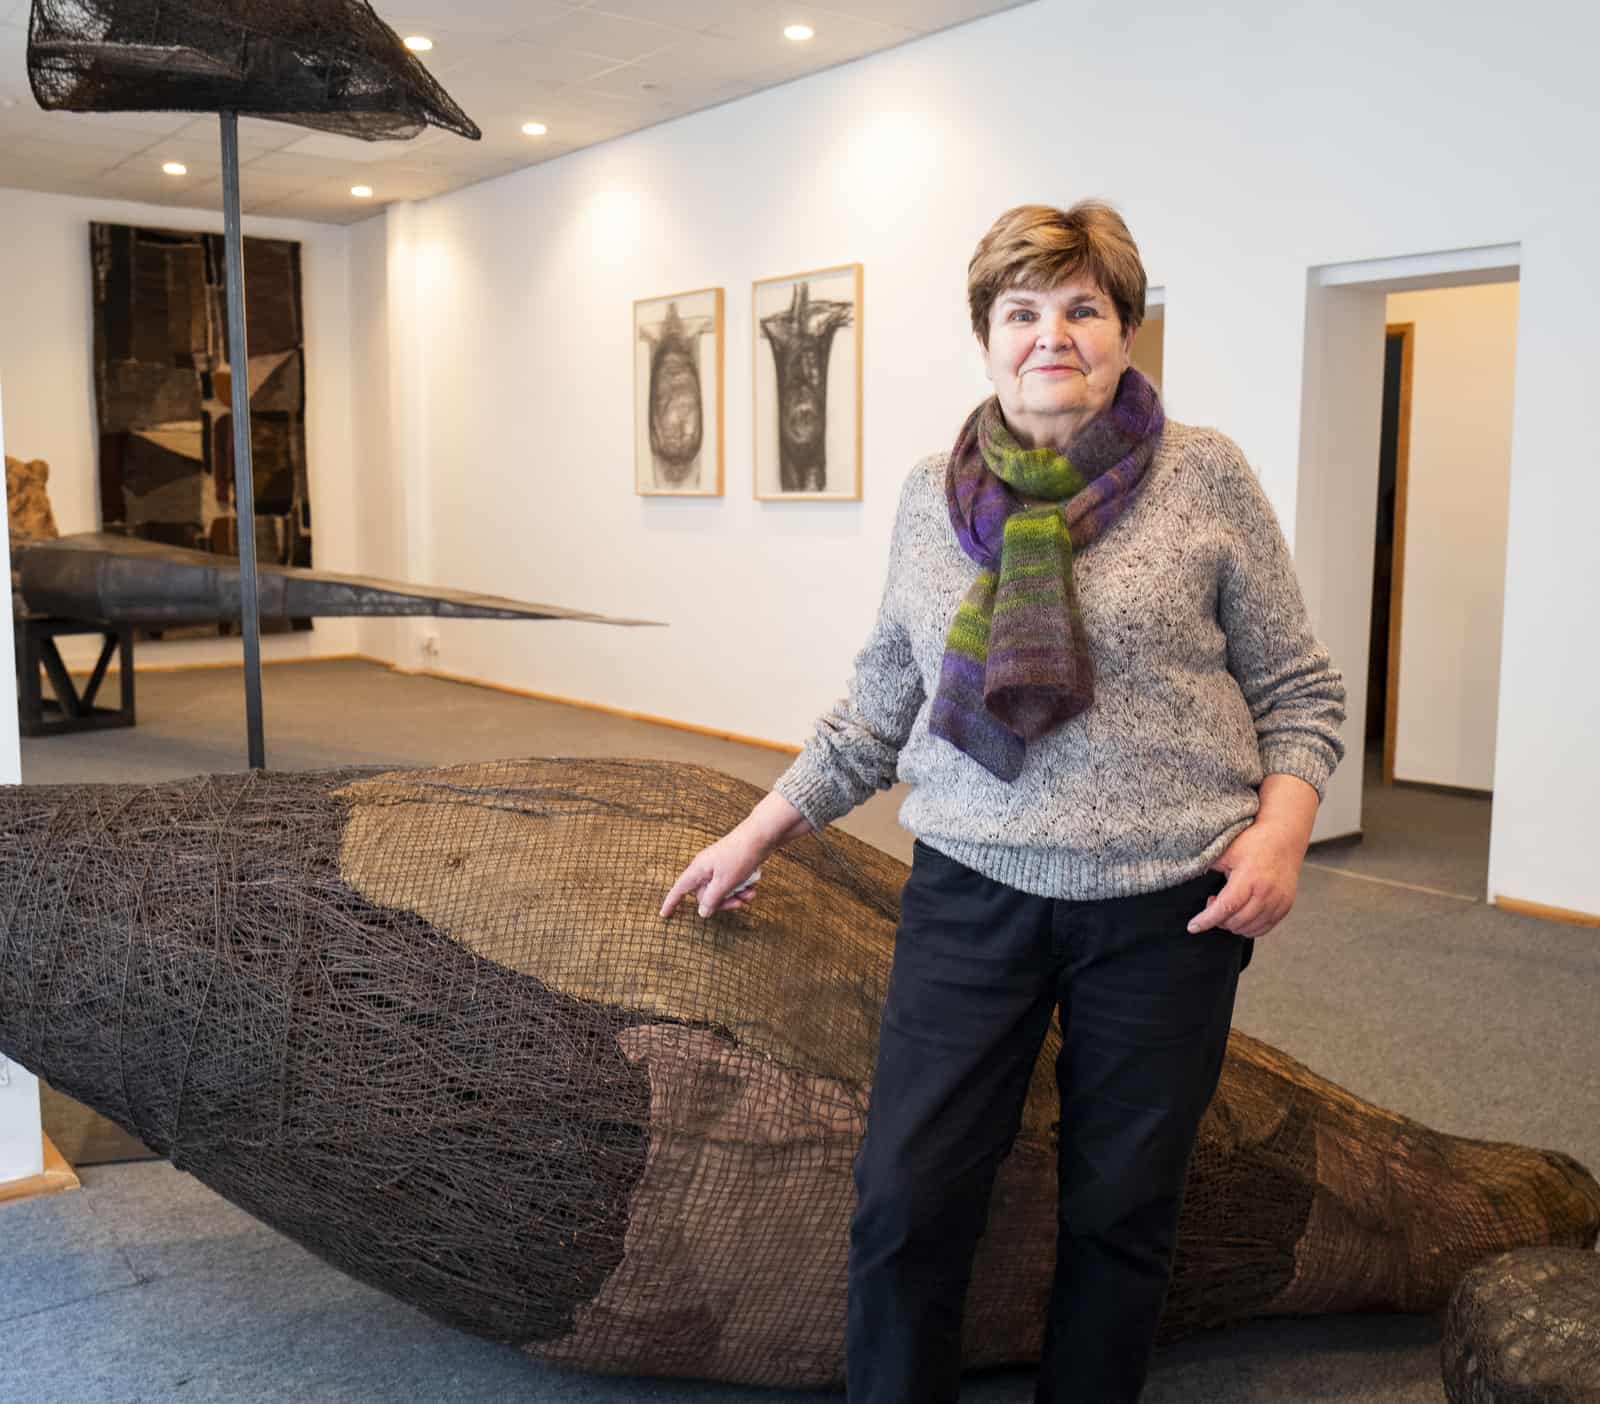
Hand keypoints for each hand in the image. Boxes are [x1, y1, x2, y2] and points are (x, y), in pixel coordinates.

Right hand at [660, 829, 766, 918]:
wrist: (760, 836)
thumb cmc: (740, 856)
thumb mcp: (725, 882)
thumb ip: (712, 899)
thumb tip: (702, 913)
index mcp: (698, 870)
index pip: (679, 889)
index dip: (671, 902)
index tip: (664, 915)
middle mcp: (706, 868)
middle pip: (706, 895)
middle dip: (723, 902)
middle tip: (738, 903)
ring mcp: (718, 867)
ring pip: (721, 891)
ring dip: (736, 896)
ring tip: (750, 895)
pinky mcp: (731, 866)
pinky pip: (731, 883)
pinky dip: (741, 888)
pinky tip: (752, 887)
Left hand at [1187, 774, 1318, 938]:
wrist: (1284, 837)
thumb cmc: (1253, 842)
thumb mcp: (1226, 851)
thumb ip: (1207, 865)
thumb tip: (1182, 874)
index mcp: (1249, 879)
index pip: (1225, 908)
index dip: (1206, 920)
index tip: (1192, 927)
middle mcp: (1266, 893)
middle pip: (1235, 921)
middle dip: (1218, 919)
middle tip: (1211, 902)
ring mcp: (1278, 902)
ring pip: (1248, 928)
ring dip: (1232, 924)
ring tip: (1227, 905)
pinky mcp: (1285, 907)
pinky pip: (1262, 929)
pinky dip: (1247, 927)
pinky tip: (1240, 913)